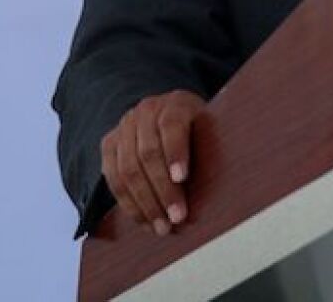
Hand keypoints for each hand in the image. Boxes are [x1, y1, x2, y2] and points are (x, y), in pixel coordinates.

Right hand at [100, 90, 204, 234]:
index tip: (182, 178)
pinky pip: (113, 178)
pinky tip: (144, 221)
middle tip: (177, 217)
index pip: (171, 127)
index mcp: (175, 104)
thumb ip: (209, 149)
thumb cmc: (199, 130)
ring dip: (144, 204)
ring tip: (162, 227)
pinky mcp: (109, 144)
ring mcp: (124, 126)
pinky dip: (128, 204)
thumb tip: (222, 186)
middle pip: (148, 153)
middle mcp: (146, 111)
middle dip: (162, 190)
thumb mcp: (210, 130)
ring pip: (127, 169)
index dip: (176, 153)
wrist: (169, 114)